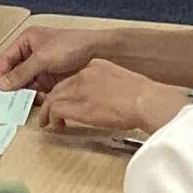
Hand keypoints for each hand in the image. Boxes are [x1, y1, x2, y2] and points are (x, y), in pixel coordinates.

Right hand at [0, 23, 100, 92]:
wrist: (97, 52)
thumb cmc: (73, 45)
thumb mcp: (42, 58)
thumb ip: (21, 72)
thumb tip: (3, 83)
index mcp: (27, 40)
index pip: (7, 58)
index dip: (1, 73)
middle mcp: (33, 53)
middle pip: (16, 73)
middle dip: (12, 85)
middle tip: (6, 99)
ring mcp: (43, 67)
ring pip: (26, 83)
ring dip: (24, 92)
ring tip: (20, 103)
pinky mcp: (52, 78)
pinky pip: (38, 89)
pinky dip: (36, 96)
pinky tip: (36, 101)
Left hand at [42, 61, 180, 138]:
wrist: (145, 100)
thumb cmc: (143, 96)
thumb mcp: (126, 83)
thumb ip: (114, 88)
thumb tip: (114, 100)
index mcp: (97, 66)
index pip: (75, 77)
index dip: (68, 91)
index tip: (67, 100)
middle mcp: (84, 75)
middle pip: (60, 87)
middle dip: (54, 100)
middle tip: (51, 111)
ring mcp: (78, 89)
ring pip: (52, 98)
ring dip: (48, 111)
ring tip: (47, 121)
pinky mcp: (75, 106)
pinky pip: (54, 110)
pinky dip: (50, 118)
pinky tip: (54, 126)